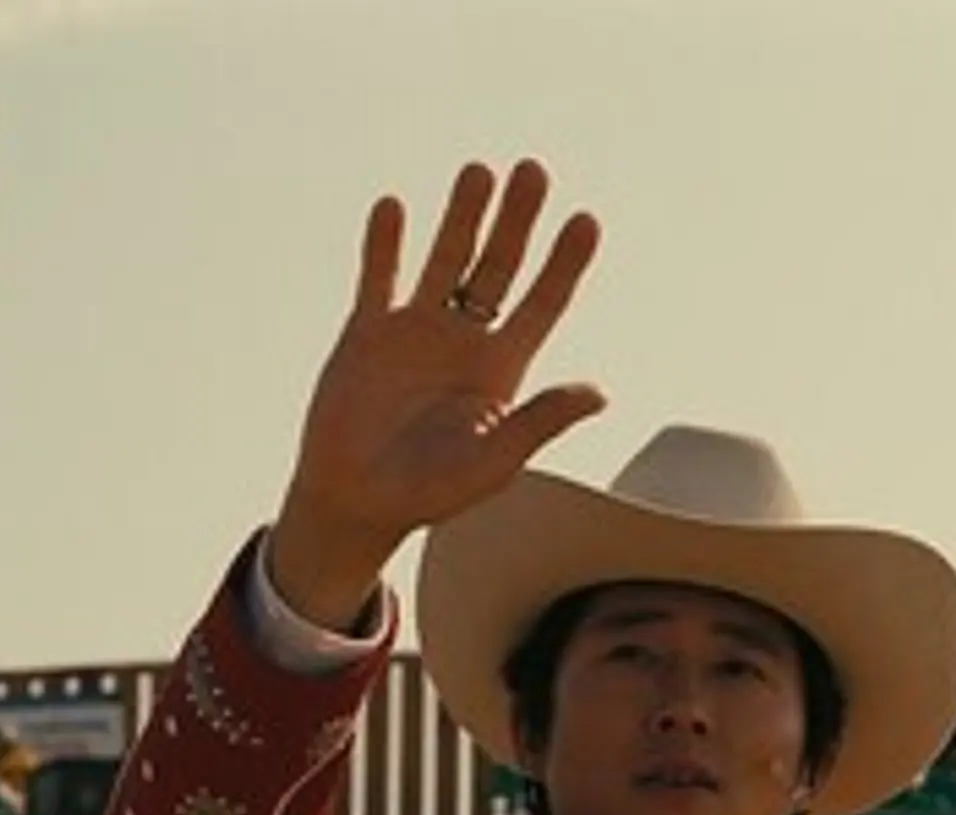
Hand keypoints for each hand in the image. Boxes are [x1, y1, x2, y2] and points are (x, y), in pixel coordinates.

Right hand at [270, 158, 606, 627]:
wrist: (357, 502)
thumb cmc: (431, 494)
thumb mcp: (494, 461)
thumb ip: (540, 422)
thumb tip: (598, 393)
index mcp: (502, 367)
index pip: (543, 302)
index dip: (565, 263)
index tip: (586, 221)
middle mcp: (464, 339)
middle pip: (498, 266)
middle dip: (517, 220)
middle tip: (534, 171)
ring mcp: (415, 331)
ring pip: (445, 259)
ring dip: (461, 217)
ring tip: (478, 172)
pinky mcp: (368, 334)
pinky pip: (379, 279)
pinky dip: (385, 245)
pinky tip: (395, 207)